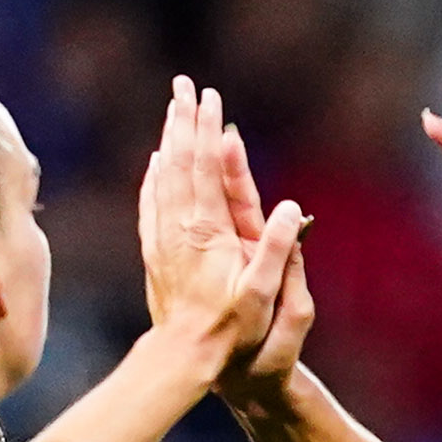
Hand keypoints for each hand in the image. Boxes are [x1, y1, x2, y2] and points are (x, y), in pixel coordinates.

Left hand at [135, 76, 309, 385]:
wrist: (184, 356)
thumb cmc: (231, 329)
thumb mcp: (265, 293)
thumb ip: (277, 248)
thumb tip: (289, 206)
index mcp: (209, 230)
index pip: (208, 167)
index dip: (209, 130)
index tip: (211, 98)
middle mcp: (181, 227)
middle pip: (181, 161)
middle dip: (184, 120)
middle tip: (184, 85)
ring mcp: (164, 238)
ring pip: (164, 177)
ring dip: (170, 140)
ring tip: (173, 110)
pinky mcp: (156, 252)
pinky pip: (152, 203)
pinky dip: (155, 176)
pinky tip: (156, 163)